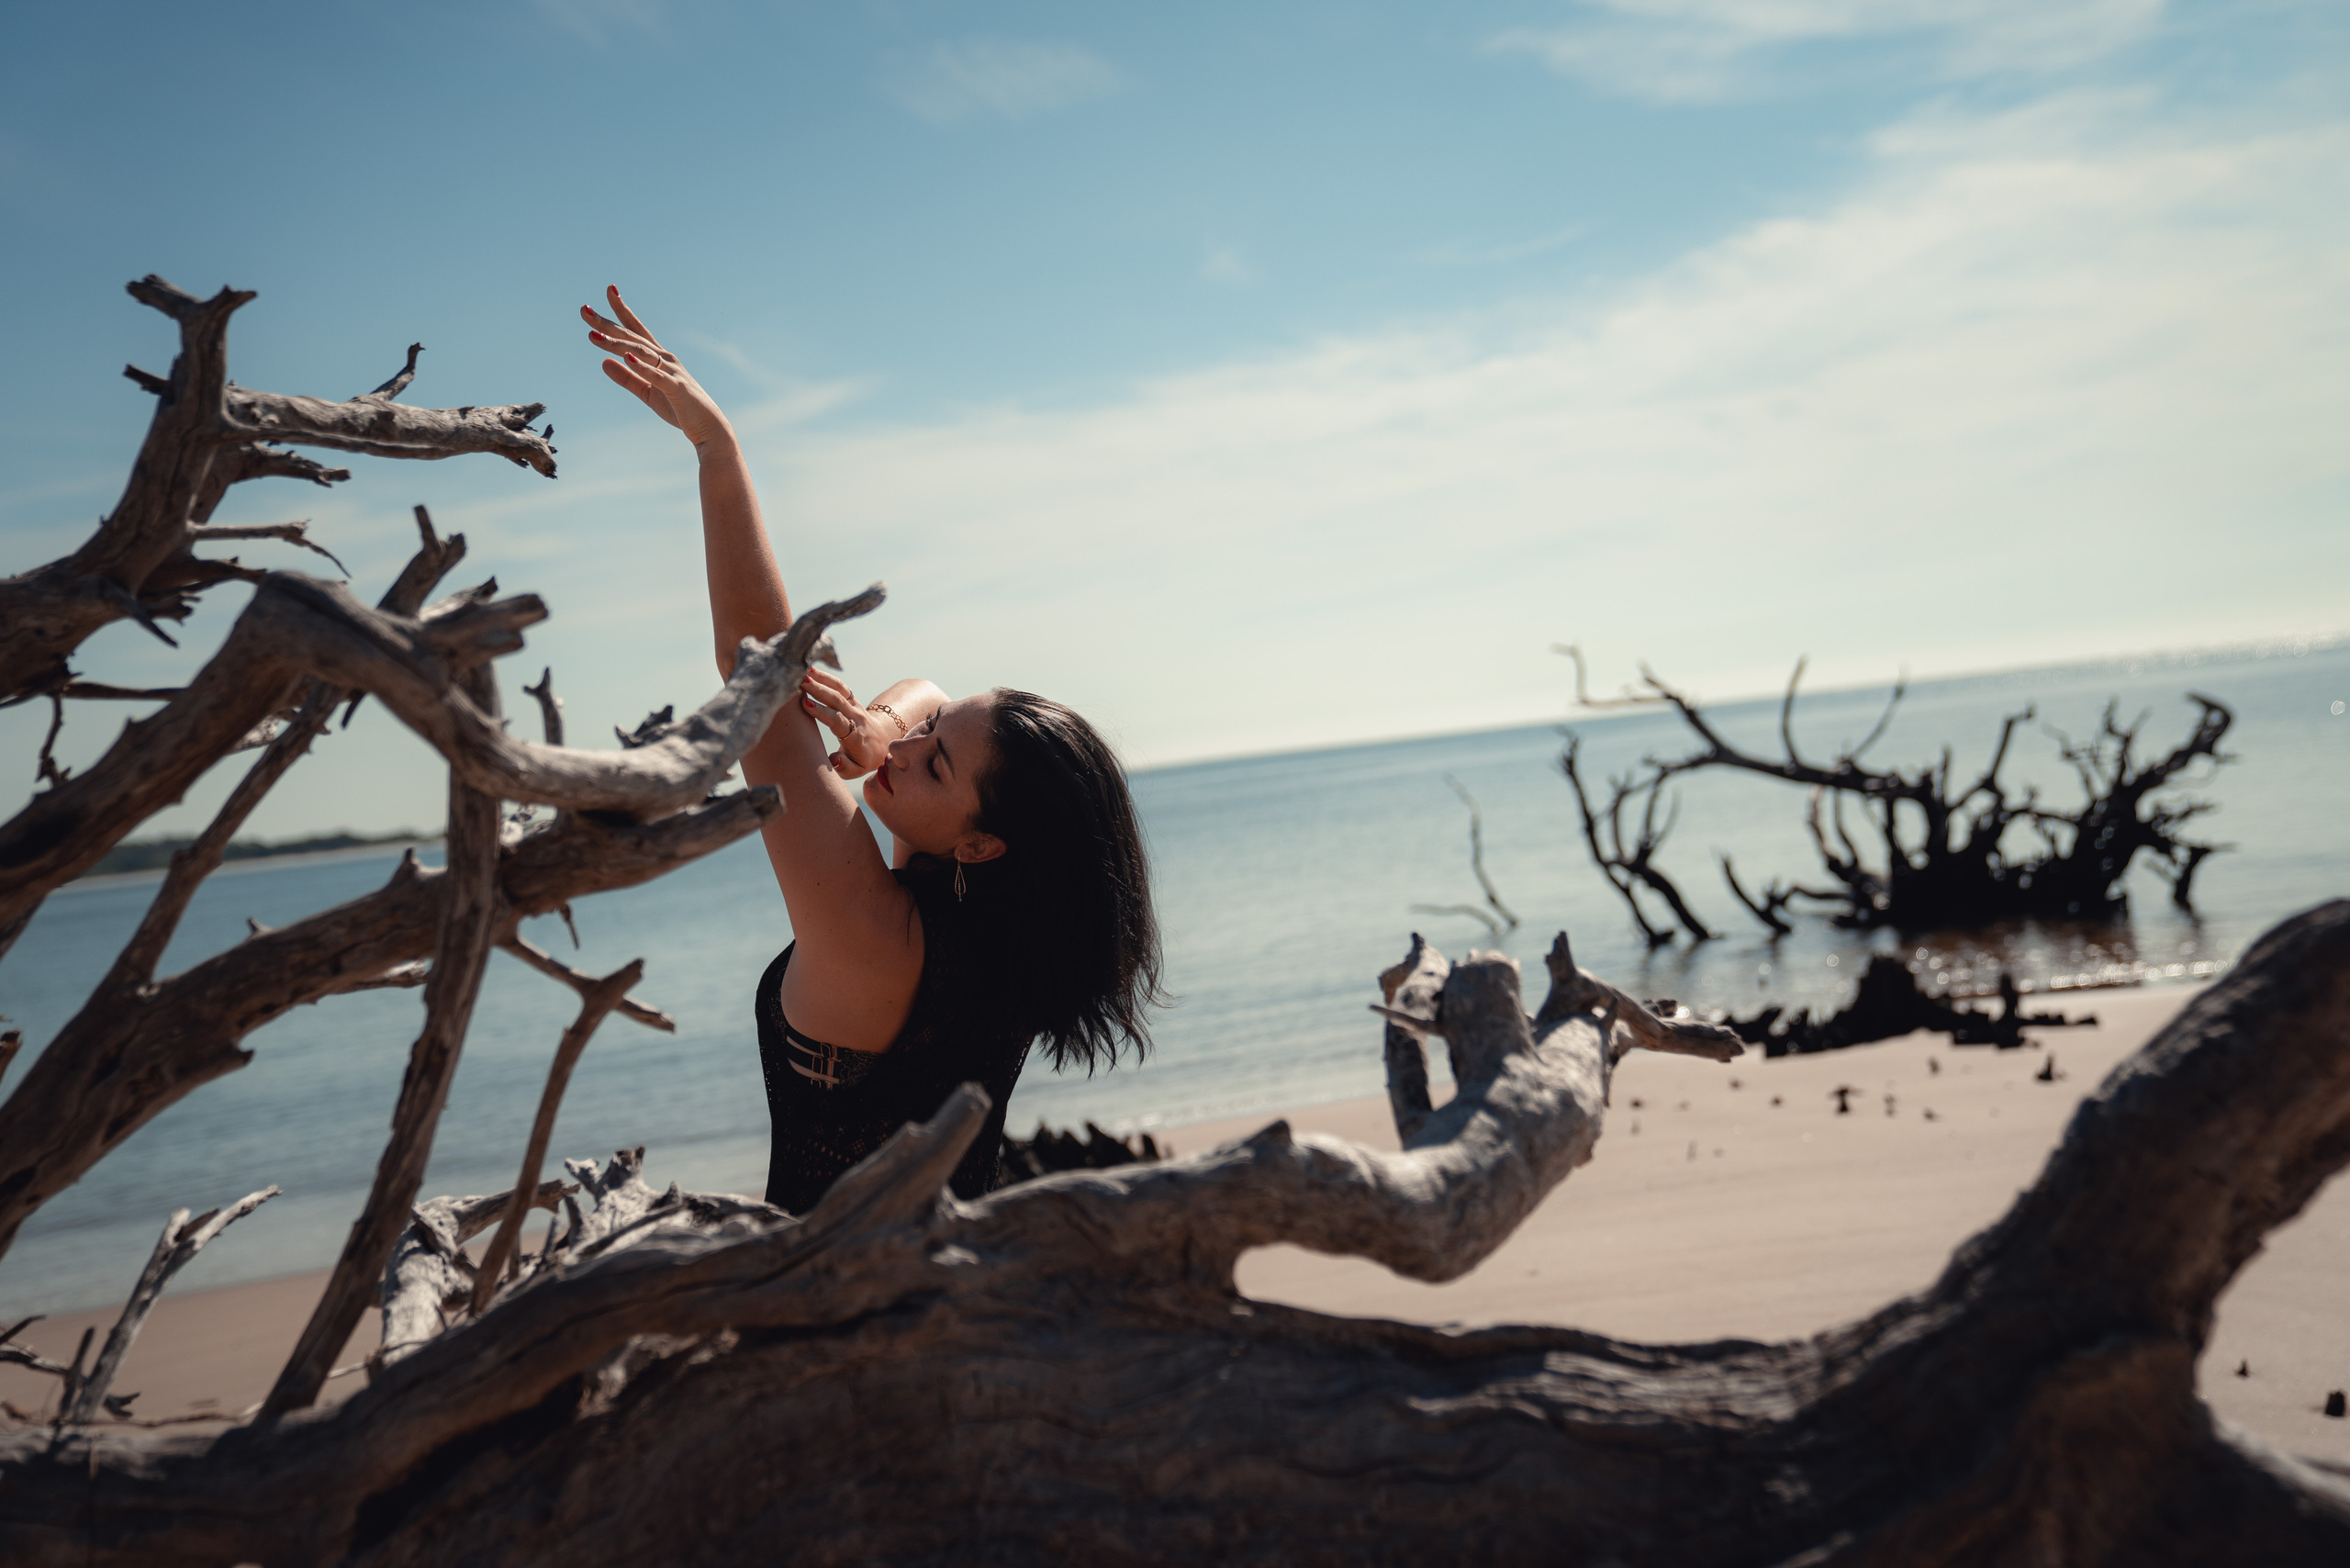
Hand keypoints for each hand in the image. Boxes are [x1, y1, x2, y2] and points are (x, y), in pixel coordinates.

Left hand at [578, 286, 733, 449]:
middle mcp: (665, 358)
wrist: (709, 428)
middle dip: (607, 323)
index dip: (621, 310)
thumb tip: (603, 362)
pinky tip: (627, 357)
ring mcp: (672, 372)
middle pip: (632, 337)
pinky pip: (656, 376)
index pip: (636, 329)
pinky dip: (641, 366)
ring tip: (594, 336)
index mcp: (658, 357)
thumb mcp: (647, 393)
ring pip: (640, 353)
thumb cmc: (679, 409)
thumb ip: (627, 378)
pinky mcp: (676, 389)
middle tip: (584, 310)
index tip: (609, 290)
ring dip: (617, 343)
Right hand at [799, 670, 899, 777]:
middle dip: (818, 690)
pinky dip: (827, 677)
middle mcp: (857, 718)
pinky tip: (811, 670)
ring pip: (839, 690)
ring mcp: (855, 707)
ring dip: (821, 680)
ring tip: (802, 672)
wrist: (883, 742)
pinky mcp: (852, 700)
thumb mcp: (857, 770)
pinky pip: (841, 686)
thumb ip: (845, 768)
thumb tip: (834, 759)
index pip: (838, 721)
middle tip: (798, 682)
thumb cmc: (864, 759)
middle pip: (837, 701)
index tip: (806, 704)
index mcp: (856, 736)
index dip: (823, 712)